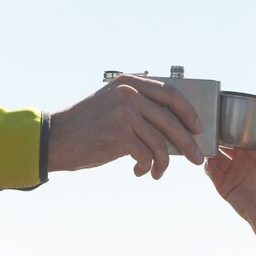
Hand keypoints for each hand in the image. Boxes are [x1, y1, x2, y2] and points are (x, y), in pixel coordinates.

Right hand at [47, 74, 204, 178]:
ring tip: (158, 172)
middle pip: (170, 120)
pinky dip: (146, 166)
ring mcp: (125, 113)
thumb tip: (175, 129)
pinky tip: (139, 171)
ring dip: (163, 162)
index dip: (188, 112)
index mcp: (129, 83)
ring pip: (160, 142)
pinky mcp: (119, 135)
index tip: (197, 128)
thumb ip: (139, 107)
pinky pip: (146, 155)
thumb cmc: (87, 126)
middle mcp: (129, 94)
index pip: (170, 94)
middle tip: (196, 158)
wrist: (58, 139)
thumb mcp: (112, 104)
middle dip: (187, 142)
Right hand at [205, 115, 255, 232]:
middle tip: (208, 122)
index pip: (241, 135)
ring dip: (209, 147)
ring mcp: (232, 173)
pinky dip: (207, 164)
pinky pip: (211, 172)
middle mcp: (242, 161)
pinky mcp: (223, 186)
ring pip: (215, 156)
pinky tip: (206, 158)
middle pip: (225, 144)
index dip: (233, 124)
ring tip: (202, 137)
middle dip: (217, 134)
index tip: (225, 111)